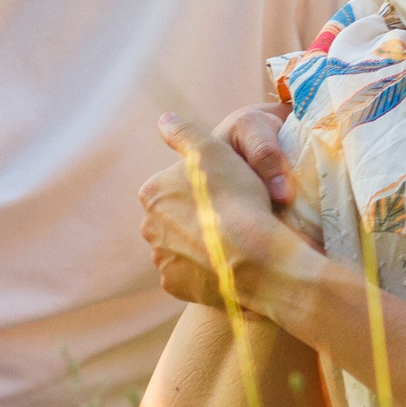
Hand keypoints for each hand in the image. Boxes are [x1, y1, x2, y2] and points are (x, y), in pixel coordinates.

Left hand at [140, 113, 306, 311]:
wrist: (256, 256)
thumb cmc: (236, 196)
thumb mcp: (212, 149)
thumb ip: (184, 133)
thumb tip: (164, 119)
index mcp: (152, 194)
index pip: (174, 186)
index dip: (202, 186)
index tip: (225, 189)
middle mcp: (149, 228)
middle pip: (175, 217)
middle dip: (196, 216)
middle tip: (231, 214)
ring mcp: (162, 261)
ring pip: (183, 247)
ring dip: (200, 244)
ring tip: (234, 240)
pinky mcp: (177, 287)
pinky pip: (192, 274)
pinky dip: (206, 270)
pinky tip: (229, 262)